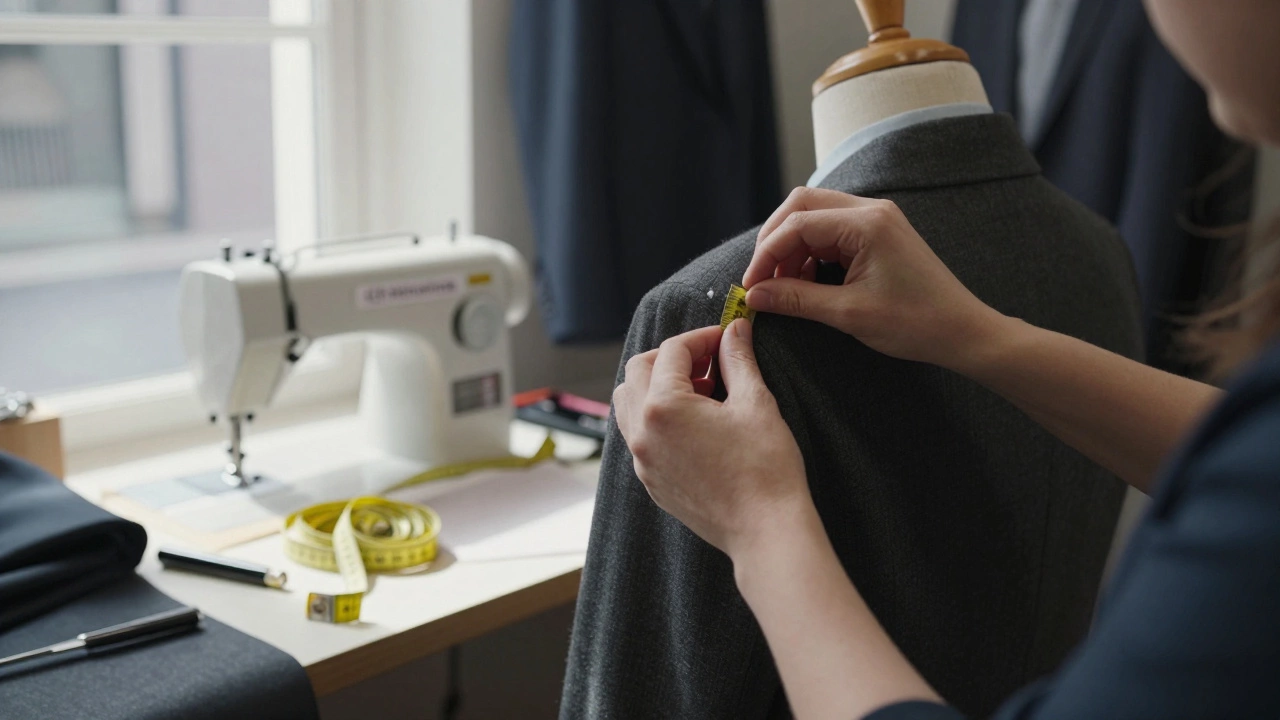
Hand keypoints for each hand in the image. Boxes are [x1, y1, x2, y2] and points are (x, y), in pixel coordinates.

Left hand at [612, 320, 811, 558]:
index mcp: (663, 407)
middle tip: (710, 362)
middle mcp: (642, 432)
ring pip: (629, 403)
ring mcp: (642, 460)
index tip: (726, 339)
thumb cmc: (764, 468)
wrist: (764, 530)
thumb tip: (734, 330)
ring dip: (657, 386)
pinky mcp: (651, 481)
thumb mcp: (755, 403)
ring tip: (701, 393)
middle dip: (672, 357)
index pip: (672, 351)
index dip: (702, 338)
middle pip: (639, 371)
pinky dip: (657, 418)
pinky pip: (639, 436)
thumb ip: (738, 360)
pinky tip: (696, 424)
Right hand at [742, 187, 1004, 371]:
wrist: (962, 331)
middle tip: (760, 279)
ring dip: (792, 247)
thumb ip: (796, 300)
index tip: (751, 287)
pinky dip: (811, 252)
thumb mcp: (849, 314)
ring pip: (814, 215)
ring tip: (783, 286)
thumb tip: (754, 296)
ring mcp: (876, 218)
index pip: (798, 223)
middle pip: (801, 205)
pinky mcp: (878, 232)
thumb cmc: (915, 323)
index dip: (766, 255)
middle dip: (774, 241)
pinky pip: (831, 230)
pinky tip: (806, 282)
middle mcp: (871, 210)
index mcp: (866, 223)